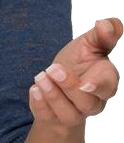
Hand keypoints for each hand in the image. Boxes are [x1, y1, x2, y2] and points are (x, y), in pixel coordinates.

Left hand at [29, 16, 120, 131]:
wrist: (58, 79)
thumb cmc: (81, 59)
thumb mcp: (90, 42)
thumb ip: (103, 33)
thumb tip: (105, 24)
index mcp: (106, 81)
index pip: (108, 86)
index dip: (99, 86)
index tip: (85, 82)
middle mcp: (94, 102)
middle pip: (87, 104)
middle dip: (69, 87)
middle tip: (53, 69)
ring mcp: (75, 113)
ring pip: (69, 115)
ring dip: (53, 97)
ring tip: (40, 77)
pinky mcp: (55, 118)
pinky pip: (48, 118)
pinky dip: (40, 105)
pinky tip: (34, 89)